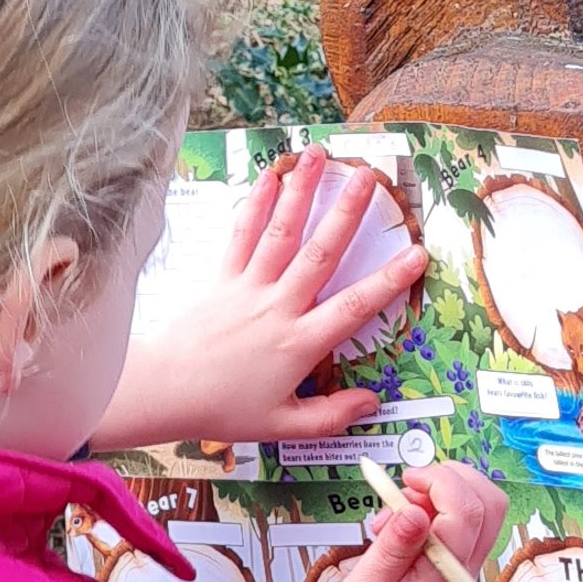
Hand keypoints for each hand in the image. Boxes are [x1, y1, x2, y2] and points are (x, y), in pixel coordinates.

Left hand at [94, 147, 426, 451]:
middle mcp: (278, 307)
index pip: (353, 307)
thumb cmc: (224, 410)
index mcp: (299, 343)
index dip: (388, 281)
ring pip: (282, 231)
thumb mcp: (283, 426)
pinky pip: (242, 234)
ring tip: (320, 155)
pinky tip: (270, 175)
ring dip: (302, 191)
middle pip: (320, 253)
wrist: (166, 391)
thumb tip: (372, 403)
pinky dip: (256, 203)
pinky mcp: (223, 277)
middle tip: (370, 178)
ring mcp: (249, 287)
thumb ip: (331, 416)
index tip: (416, 254)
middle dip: (348, 212)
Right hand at [304, 462, 508, 581]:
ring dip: (438, 497)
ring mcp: (458, 574)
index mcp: (442, 578)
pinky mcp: (449, 575)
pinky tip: (396, 529)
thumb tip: (417, 509)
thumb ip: (393, 546)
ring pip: (476, 514)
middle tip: (408, 489)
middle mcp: (460, 574)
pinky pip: (455, 531)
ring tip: (392, 515)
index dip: (439, 482)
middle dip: (451, 480)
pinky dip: (431, 516)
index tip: (407, 482)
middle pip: (488, 505)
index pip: (467, 511)